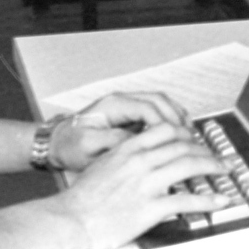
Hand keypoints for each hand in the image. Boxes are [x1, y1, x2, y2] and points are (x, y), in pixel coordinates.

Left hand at [49, 92, 195, 171]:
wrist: (57, 144)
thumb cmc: (70, 146)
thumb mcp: (89, 147)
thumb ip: (115, 143)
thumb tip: (140, 143)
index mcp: (113, 106)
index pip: (148, 107)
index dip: (165, 124)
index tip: (176, 140)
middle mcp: (122, 101)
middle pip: (160, 101)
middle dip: (177, 119)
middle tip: (190, 139)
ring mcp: (127, 106)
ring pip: (161, 104)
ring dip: (176, 118)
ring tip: (189, 137)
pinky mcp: (129, 116)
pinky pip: (156, 112)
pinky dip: (170, 121)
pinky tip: (177, 136)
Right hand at [57, 122, 230, 248]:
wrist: (71, 218)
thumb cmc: (83, 197)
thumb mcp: (103, 164)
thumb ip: (126, 156)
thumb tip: (144, 156)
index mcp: (128, 149)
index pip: (166, 130)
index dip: (187, 134)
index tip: (196, 141)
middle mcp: (140, 162)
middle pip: (183, 146)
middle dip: (205, 151)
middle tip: (217, 158)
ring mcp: (146, 184)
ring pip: (189, 166)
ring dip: (213, 167)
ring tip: (224, 171)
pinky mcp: (150, 208)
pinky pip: (187, 200)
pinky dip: (208, 200)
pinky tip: (220, 200)